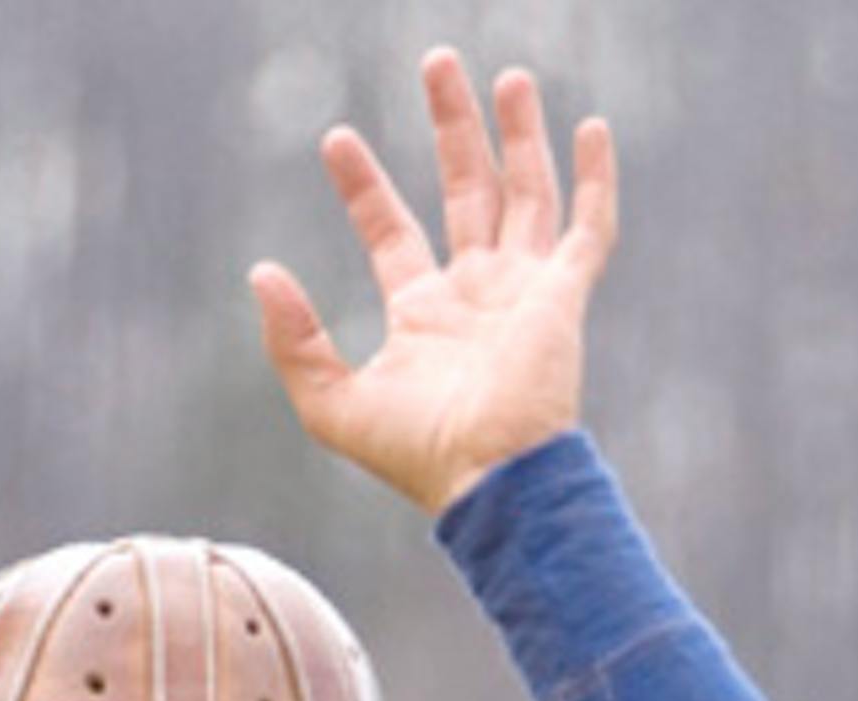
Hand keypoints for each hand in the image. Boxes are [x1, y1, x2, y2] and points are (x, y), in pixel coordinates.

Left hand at [250, 48, 618, 514]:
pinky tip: (591, 127)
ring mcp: (523, 292)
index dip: (364, 185)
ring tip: (506, 76)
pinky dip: (595, 180)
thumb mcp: (331, 403)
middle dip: (451, 128)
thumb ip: (293, 342)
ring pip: (524, 192)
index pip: (392, 230)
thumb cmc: (414, 454)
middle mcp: (475, 294)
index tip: (336, 139)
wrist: (491, 480)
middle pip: (464, 190)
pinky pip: (588, 228)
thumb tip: (262, 273)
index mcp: (423, 315)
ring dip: (517, 134)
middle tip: (435, 63)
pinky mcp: (564, 296)